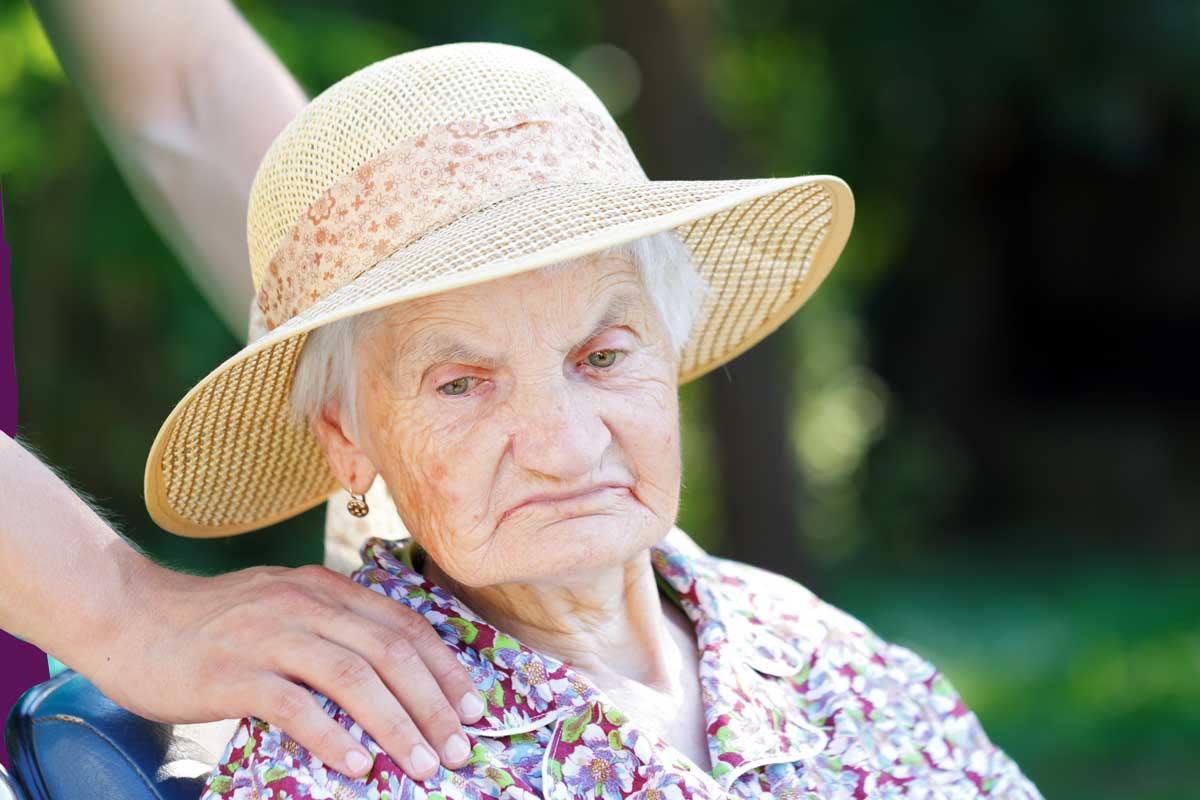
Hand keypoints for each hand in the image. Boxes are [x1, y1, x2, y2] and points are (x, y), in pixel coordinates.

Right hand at [90, 560, 485, 781]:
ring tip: (422, 763)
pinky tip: (358, 765)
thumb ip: (333, 628)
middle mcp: (305, 606)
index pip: (404, 627)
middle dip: (434, 703)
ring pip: (353, 678)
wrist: (130, 616)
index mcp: (325, 589)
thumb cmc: (213, 622)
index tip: (473, 708)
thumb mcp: (284, 605)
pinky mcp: (234, 673)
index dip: (446, 669)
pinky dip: (333, 737)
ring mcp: (269, 636)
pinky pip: (296, 706)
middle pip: (390, 653)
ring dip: (396, 725)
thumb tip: (392, 677)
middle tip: (457, 746)